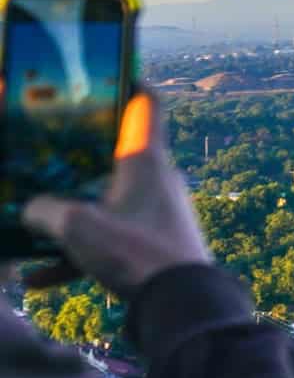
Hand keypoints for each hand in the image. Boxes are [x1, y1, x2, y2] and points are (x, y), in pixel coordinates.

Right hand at [22, 93, 211, 296]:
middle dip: (77, 152)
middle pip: (115, 152)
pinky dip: (75, 255)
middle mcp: (155, 178)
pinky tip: (38, 279)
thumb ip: (44, 210)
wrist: (182, 305)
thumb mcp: (77, 226)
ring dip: (68, 212)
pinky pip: (106, 240)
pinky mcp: (151, 244)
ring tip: (27, 222)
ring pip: (104, 200)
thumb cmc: (135, 252)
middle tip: (42, 148)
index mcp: (146, 158)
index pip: (146, 103)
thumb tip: (28, 207)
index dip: (129, 82)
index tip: (106, 72)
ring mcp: (155, 211)